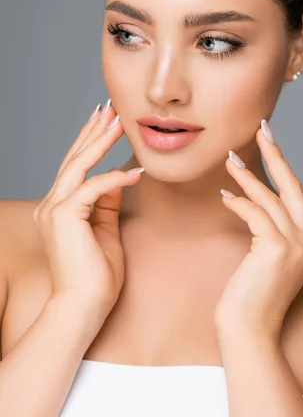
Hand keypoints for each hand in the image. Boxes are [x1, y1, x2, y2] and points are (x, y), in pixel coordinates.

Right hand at [32, 100, 144, 312]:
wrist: (84, 307)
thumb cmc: (96, 274)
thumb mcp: (105, 228)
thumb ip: (108, 202)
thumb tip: (118, 176)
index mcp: (58, 207)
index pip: (75, 166)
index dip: (90, 141)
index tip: (105, 121)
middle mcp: (51, 204)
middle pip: (74, 159)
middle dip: (94, 132)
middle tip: (110, 110)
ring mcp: (53, 210)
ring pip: (78, 166)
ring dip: (100, 142)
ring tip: (118, 122)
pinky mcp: (64, 217)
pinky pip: (94, 188)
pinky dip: (115, 178)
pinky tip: (136, 171)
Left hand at [214, 120, 302, 339]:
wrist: (249, 328)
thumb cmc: (255, 291)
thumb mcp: (272, 253)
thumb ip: (273, 225)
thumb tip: (259, 195)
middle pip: (295, 184)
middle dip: (278, 153)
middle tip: (263, 128)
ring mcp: (296, 244)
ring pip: (269, 196)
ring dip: (246, 175)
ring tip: (229, 159)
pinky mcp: (275, 248)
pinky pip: (254, 212)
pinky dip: (238, 201)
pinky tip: (224, 196)